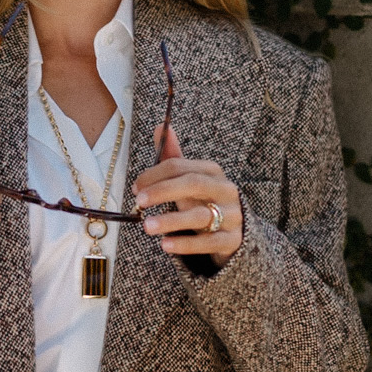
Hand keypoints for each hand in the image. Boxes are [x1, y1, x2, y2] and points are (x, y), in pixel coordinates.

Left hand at [133, 125, 242, 263]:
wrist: (235, 231)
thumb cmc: (205, 201)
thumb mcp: (191, 179)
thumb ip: (174, 157)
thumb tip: (160, 126)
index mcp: (212, 172)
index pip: (182, 166)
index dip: (156, 174)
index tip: (136, 187)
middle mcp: (225, 190)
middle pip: (194, 184)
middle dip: (164, 190)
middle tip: (139, 201)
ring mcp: (232, 216)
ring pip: (201, 216)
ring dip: (171, 220)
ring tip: (147, 226)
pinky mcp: (232, 240)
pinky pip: (208, 242)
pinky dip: (186, 244)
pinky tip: (165, 245)